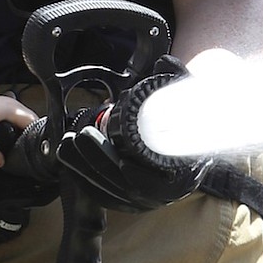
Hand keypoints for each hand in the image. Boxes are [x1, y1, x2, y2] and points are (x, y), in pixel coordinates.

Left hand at [0, 91, 38, 164]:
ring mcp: (8, 109)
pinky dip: (16, 134)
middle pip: (32, 124)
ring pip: (24, 124)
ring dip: (24, 136)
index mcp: (13, 109)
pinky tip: (11, 144)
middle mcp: (14, 107)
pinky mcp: (2, 114)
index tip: (37, 149)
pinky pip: (15, 125)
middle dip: (33, 138)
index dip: (39, 136)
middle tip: (30, 154)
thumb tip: (0, 162)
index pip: (36, 122)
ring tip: (22, 151)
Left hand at [54, 57, 206, 211]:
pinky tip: (70, 159)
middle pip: (121, 184)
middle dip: (96, 161)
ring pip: (107, 190)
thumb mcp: (193, 103)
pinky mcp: (127, 200)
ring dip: (84, 168)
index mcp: (180, 177)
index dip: (129, 169)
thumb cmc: (192, 127)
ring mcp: (142, 201)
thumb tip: (166, 62)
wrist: (193, 147)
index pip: (150, 180)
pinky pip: (101, 194)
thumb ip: (179, 82)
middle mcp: (160, 194)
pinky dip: (83, 178)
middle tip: (80, 137)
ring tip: (68, 144)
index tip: (112, 153)